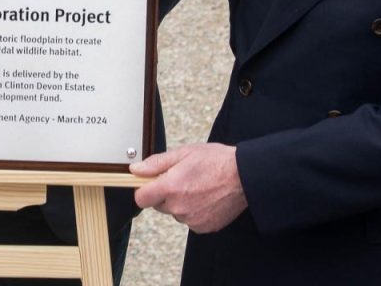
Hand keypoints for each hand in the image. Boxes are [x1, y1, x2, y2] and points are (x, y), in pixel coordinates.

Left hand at [130, 142, 246, 232]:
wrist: (245, 176)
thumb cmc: (216, 161)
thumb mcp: (183, 153)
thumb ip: (156, 163)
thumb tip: (135, 170)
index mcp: (171, 187)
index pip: (141, 198)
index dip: (144, 190)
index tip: (152, 183)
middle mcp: (179, 207)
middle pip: (159, 205)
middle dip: (166, 194)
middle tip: (183, 179)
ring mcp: (192, 220)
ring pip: (176, 213)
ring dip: (181, 203)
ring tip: (199, 187)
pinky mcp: (204, 227)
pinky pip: (191, 221)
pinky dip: (195, 212)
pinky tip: (206, 198)